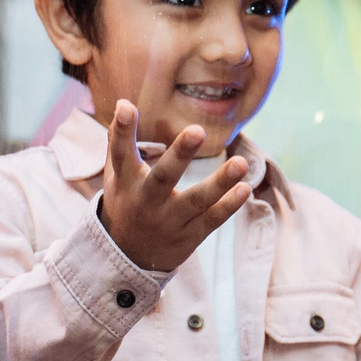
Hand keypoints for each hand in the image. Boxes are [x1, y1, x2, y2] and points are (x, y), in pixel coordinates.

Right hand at [100, 100, 249, 274]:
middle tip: (197, 130)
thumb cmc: (126, 205)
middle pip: (163, 178)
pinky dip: (228, 206)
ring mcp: (169, 222)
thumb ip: (118, 142)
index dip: (122, 131)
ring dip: (219, 183)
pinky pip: (211, 220)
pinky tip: (245, 188)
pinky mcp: (188, 237)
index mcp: (126, 183)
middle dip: (180, 155)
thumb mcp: (116, 177)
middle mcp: (146, 202)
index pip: (121, 154)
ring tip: (241, 163)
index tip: (127, 106)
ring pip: (195, 201)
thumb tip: (122, 101)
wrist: (127, 258)